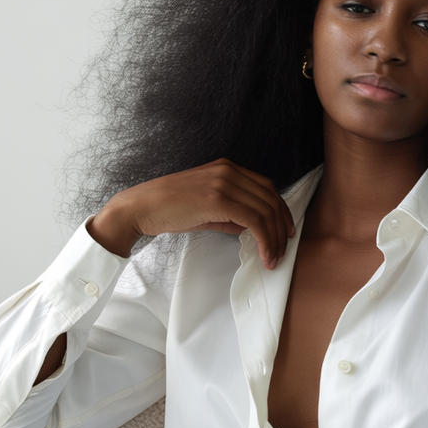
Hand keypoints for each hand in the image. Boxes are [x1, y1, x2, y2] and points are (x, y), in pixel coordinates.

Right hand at [88, 160, 295, 270]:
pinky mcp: (217, 199)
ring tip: (272, 259)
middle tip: (281, 251)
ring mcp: (223, 183)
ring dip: (274, 239)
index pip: (267, 188)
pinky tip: (263, 254)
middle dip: (281, 229)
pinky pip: (253, 220)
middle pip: (271, 199)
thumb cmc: (169, 209)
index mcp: (227, 168)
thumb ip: (231, 214)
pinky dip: (264, 239)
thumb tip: (252, 228)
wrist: (142, 207)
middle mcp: (228, 171)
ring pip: (265, 211)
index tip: (285, 232)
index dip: (281, 211)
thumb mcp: (206, 208)